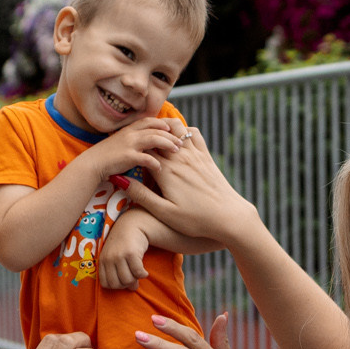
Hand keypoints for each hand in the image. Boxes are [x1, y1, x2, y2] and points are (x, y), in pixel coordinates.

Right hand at [92, 117, 187, 181]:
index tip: (172, 129)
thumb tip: (147, 140)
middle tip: (181, 142)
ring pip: (154, 139)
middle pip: (156, 129)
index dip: (162, 123)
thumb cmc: (107, 157)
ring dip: (167, 144)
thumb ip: (133, 139)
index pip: (149, 121)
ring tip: (177, 151)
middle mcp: (130, 133)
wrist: (91, 164)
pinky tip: (160, 167)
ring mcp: (129, 144)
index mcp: (129, 129)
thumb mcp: (121, 143)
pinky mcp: (127, 156)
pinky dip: (155, 162)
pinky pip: (146, 157)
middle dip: (170, 135)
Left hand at [97, 211, 153, 290]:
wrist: (132, 224)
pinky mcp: (131, 253)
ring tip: (138, 274)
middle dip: (126, 285)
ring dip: (135, 280)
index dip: (116, 286)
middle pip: (117, 284)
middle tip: (133, 280)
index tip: (124, 282)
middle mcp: (108, 258)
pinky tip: (145, 272)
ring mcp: (119, 256)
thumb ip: (119, 272)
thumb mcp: (115, 256)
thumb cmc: (124, 243)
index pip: (105, 284)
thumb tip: (133, 288)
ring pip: (127, 280)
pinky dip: (143, 275)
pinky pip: (138, 273)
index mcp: (102, 260)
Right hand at [118, 131, 258, 250]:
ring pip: (178, 128)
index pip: (145, 149)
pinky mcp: (207, 157)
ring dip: (167, 128)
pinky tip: (180, 139)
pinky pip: (194, 134)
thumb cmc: (195, 219)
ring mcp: (196, 155)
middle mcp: (180, 158)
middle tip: (141, 140)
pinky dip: (185, 131)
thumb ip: (141, 195)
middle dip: (149, 134)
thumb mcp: (164, 212)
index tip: (128, 152)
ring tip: (159, 136)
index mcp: (167, 171)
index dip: (134, 147)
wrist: (229, 216)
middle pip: (160, 134)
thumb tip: (120, 179)